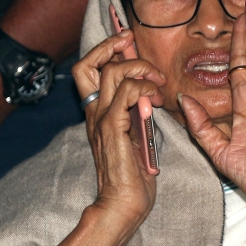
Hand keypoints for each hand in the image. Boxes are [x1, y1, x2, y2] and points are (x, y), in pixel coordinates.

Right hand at [72, 31, 165, 223]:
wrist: (122, 204)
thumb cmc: (132, 177)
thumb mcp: (136, 135)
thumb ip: (137, 111)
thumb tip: (149, 91)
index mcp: (97, 113)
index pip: (89, 70)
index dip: (105, 49)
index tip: (126, 40)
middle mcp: (94, 113)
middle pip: (88, 63)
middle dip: (111, 44)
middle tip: (132, 42)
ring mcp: (101, 119)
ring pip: (113, 72)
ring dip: (140, 68)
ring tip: (157, 83)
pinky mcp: (114, 128)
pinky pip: (127, 93)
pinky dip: (145, 88)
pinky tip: (157, 100)